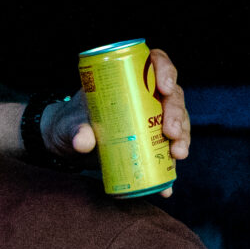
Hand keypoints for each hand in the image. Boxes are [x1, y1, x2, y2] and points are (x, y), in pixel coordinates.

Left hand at [42, 47, 190, 185]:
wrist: (67, 144)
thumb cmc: (69, 122)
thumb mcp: (69, 124)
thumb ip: (75, 131)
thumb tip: (83, 142)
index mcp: (128, 79)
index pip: (154, 63)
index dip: (165, 70)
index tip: (163, 87)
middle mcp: (146, 96)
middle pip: (172, 96)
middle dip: (177, 113)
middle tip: (171, 132)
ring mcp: (152, 119)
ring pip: (178, 122)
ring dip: (183, 138)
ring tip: (177, 154)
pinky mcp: (151, 143)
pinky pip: (167, 153)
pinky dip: (168, 170)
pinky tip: (167, 185)